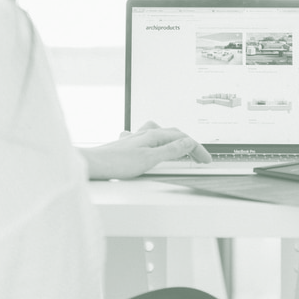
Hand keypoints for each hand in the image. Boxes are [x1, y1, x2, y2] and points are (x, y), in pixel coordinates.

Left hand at [79, 121, 210, 179]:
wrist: (92, 164)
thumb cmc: (116, 162)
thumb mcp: (149, 159)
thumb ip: (170, 151)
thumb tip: (188, 142)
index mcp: (153, 135)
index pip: (182, 138)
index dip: (197, 149)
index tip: (206, 159)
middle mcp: (144, 134)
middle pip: (173, 134)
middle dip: (189, 144)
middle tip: (199, 157)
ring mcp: (136, 139)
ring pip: (160, 134)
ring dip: (173, 140)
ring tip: (181, 148)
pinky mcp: (127, 146)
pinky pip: (147, 139)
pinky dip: (156, 143)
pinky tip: (152, 147)